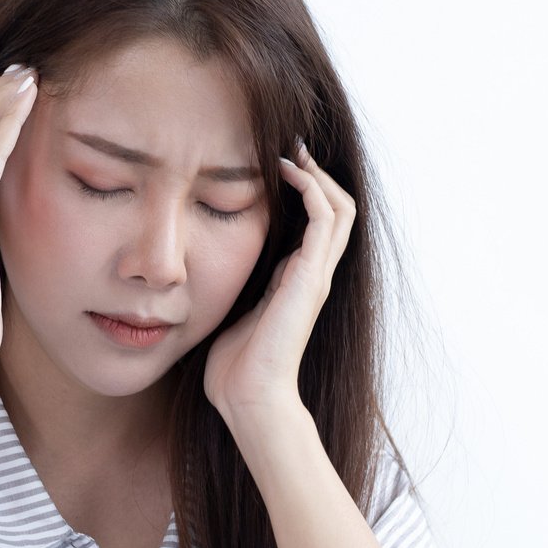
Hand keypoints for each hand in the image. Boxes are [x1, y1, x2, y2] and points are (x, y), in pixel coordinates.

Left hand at [203, 140, 356, 422]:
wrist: (251, 398)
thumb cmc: (236, 368)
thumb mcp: (233, 313)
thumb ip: (235, 290)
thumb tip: (208, 270)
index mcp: (297, 282)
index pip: (317, 225)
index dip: (304, 192)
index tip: (277, 166)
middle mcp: (314, 275)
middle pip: (337, 210)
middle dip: (317, 175)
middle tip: (291, 150)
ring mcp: (316, 276)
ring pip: (339, 208)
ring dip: (317, 175)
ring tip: (292, 154)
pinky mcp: (311, 277)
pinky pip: (324, 219)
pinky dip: (311, 189)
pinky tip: (287, 173)